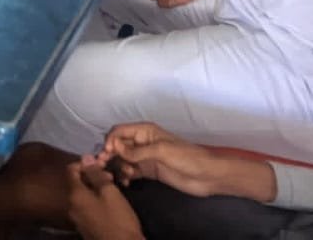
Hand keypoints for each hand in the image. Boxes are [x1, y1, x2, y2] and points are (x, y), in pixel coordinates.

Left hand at [67, 159, 143, 239]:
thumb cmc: (118, 219)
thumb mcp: (110, 193)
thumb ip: (96, 175)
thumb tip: (86, 157)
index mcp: (75, 195)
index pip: (71, 170)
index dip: (84, 163)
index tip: (101, 164)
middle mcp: (71, 206)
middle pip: (77, 183)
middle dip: (92, 176)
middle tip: (110, 176)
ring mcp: (77, 219)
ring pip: (83, 196)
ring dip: (94, 189)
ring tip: (112, 189)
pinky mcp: (85, 228)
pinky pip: (87, 208)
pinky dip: (95, 202)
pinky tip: (109, 204)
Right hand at [100, 124, 269, 200]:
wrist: (207, 176)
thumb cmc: (186, 157)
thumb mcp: (161, 151)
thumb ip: (137, 150)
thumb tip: (114, 146)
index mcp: (145, 131)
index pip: (119, 131)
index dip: (110, 141)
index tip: (106, 154)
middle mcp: (142, 142)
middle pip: (118, 145)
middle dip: (111, 155)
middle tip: (105, 167)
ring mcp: (145, 157)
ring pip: (123, 159)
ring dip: (119, 166)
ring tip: (124, 176)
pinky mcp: (149, 171)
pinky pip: (131, 171)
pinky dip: (126, 175)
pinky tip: (126, 182)